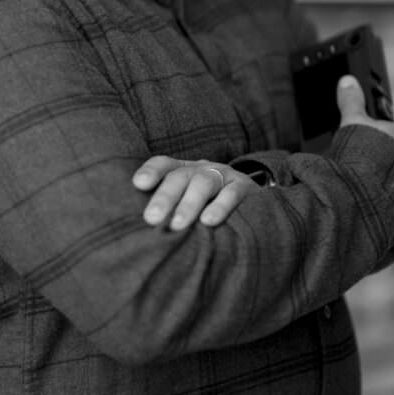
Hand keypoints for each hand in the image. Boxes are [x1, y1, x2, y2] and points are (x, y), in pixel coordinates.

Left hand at [132, 155, 259, 230]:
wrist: (255, 200)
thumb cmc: (210, 206)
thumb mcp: (188, 201)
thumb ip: (169, 209)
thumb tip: (141, 230)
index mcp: (184, 170)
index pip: (164, 164)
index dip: (151, 171)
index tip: (138, 184)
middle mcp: (202, 169)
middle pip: (181, 176)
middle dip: (165, 196)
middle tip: (151, 218)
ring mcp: (224, 175)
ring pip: (204, 183)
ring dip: (189, 203)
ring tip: (177, 225)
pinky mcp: (244, 187)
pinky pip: (232, 194)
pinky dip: (220, 206)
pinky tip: (209, 221)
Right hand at [337, 75, 393, 172]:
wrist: (362, 196)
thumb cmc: (362, 157)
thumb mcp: (352, 123)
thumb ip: (351, 101)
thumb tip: (347, 81)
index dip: (385, 110)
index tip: (371, 116)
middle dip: (385, 136)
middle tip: (363, 140)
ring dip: (386, 157)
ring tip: (364, 162)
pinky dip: (386, 177)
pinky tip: (369, 178)